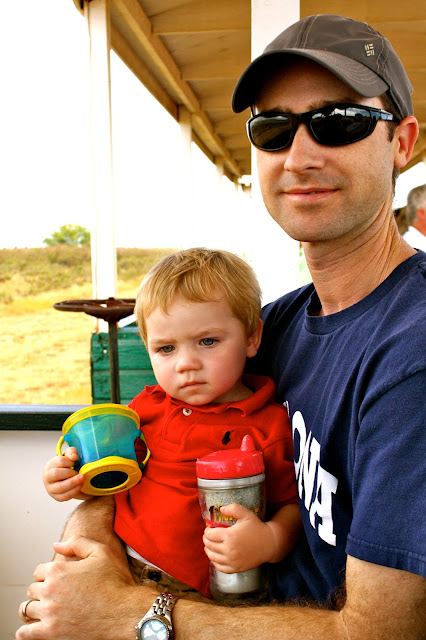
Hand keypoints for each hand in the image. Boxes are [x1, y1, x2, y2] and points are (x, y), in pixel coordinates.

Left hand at [16, 535, 149, 639]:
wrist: (125, 612)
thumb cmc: (116, 582)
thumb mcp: (101, 552)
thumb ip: (77, 544)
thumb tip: (56, 545)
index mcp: (58, 570)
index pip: (38, 571)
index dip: (48, 575)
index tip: (57, 581)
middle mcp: (49, 590)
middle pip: (32, 590)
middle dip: (42, 591)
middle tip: (55, 596)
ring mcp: (49, 613)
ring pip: (26, 610)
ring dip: (34, 609)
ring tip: (45, 611)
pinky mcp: (51, 633)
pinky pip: (25, 633)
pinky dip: (27, 630)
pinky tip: (37, 627)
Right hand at [43, 447, 86, 500]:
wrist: (69, 479)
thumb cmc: (68, 466)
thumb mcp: (69, 456)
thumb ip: (71, 452)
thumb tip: (74, 457)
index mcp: (50, 465)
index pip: (59, 461)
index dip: (70, 461)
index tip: (76, 461)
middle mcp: (47, 477)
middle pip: (56, 474)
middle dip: (70, 473)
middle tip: (79, 472)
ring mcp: (51, 489)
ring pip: (60, 487)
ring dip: (74, 482)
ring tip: (83, 478)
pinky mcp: (57, 497)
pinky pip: (65, 496)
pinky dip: (74, 491)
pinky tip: (81, 485)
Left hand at [202, 503, 276, 572]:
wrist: (269, 544)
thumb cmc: (257, 527)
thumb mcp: (246, 514)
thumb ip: (233, 508)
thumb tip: (221, 509)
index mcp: (230, 535)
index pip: (210, 535)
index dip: (206, 531)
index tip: (208, 528)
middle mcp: (229, 549)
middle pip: (210, 545)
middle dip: (206, 540)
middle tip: (207, 536)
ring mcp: (232, 560)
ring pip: (213, 557)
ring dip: (208, 551)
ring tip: (207, 546)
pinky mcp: (236, 568)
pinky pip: (220, 567)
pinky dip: (214, 562)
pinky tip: (214, 558)